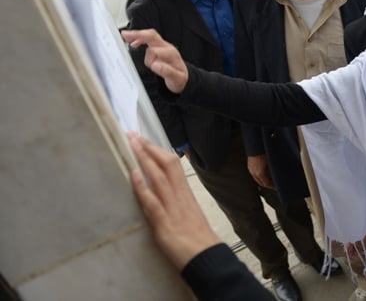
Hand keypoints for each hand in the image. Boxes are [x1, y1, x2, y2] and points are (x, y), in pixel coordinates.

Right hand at [122, 29, 188, 93]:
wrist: (184, 78)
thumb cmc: (179, 78)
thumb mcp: (175, 79)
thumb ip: (167, 72)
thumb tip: (156, 65)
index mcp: (171, 54)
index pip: (155, 51)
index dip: (150, 59)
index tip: (151, 66)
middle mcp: (167, 47)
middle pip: (152, 36)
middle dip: (139, 35)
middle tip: (126, 35)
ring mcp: (163, 46)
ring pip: (150, 35)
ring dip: (138, 35)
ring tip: (126, 36)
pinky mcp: (159, 47)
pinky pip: (149, 38)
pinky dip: (140, 38)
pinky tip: (133, 42)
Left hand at [128, 132, 220, 269]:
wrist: (206, 257)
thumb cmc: (198, 239)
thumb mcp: (190, 213)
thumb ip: (178, 201)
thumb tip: (165, 191)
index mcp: (186, 193)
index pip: (174, 165)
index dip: (158, 150)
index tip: (145, 140)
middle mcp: (180, 197)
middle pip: (166, 165)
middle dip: (149, 148)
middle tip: (133, 135)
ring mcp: (172, 209)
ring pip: (158, 178)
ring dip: (144, 159)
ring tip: (132, 145)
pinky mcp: (164, 224)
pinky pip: (152, 201)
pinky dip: (141, 186)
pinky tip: (133, 173)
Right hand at [247, 154, 274, 188]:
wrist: (255, 144)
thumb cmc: (264, 152)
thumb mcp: (270, 162)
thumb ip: (272, 170)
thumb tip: (277, 174)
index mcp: (260, 173)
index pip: (266, 184)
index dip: (272, 186)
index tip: (276, 187)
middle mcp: (254, 173)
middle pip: (261, 183)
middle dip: (268, 185)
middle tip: (274, 185)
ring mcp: (251, 170)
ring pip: (257, 179)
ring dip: (263, 180)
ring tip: (270, 179)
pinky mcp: (249, 166)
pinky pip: (255, 174)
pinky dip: (260, 176)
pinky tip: (264, 173)